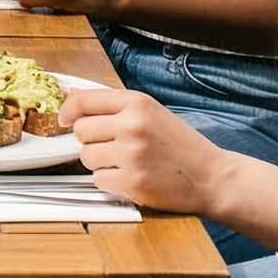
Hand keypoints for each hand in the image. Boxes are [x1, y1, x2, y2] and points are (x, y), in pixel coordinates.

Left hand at [65, 87, 235, 216]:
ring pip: (87, 157)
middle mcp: (133, 125)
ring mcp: (132, 155)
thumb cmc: (181, 145)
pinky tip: (132, 178)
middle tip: (113, 146)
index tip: (65, 118)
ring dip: (100, 163)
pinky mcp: (133, 182)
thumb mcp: (151, 112)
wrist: (212, 178)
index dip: (68, 110)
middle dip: (90, 140)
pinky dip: (110, 182)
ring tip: (127, 163)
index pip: (83, 100)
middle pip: (80, 131)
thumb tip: (69, 94)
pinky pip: (99, 180)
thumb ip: (112, 104)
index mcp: (138, 103)